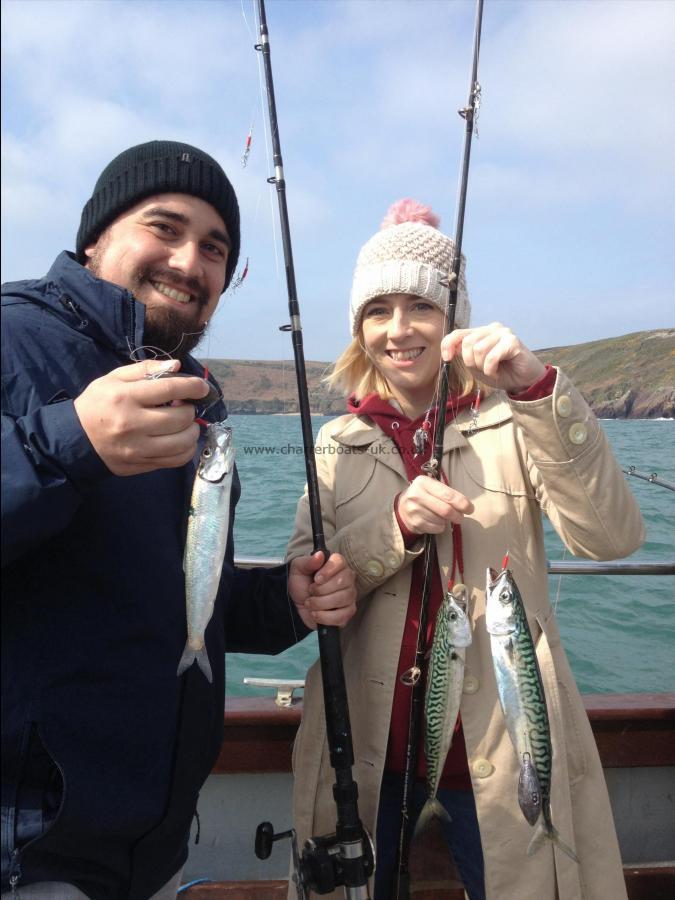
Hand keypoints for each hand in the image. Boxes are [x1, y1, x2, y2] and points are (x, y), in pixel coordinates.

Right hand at [73, 359, 209, 475]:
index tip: (202, 387)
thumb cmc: (97, 405)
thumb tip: (177, 366)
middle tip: (184, 407)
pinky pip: (176, 460)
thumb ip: (145, 369)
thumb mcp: (113, 379)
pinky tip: (181, 440)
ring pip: (183, 442)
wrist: (75, 440)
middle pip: (180, 418)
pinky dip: (187, 450)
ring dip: (192, 431)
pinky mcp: (142, 464)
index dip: (193, 387)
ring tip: (185, 424)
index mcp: (125, 397)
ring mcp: (138, 448)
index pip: (169, 389)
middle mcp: (132, 424)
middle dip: (190, 410)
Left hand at [288, 551, 357, 629]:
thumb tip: (319, 555)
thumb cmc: (301, 583)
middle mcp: (347, 579)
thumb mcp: (298, 569)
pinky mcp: (347, 613)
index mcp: (336, 565)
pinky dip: (324, 617)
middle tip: (311, 591)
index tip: (316, 579)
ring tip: (310, 603)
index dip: (327, 571)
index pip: (340, 562)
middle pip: (343, 581)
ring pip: (342, 599)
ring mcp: (349, 597)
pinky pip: (342, 616)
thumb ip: (307, 562)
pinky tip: (315, 613)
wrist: (296, 604)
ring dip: (320, 603)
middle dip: (322, 589)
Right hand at [398, 476, 473, 534]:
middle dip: (458, 515)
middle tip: (461, 517)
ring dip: (448, 521)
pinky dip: (441, 527)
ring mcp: (414, 510)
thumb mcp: (431, 487)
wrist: (401, 507)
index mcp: (423, 482)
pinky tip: (436, 521)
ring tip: (444, 517)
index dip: (462, 503)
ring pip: (442, 520)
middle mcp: (416, 495)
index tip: (470, 508)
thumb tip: (466, 505)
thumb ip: (447, 493)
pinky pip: (437, 528)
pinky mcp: (415, 523)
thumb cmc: (423, 495)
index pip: (448, 494)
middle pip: (446, 510)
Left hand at [441, 323, 546, 393]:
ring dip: (482, 367)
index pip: (458, 333)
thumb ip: (464, 355)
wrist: (523, 381)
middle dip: (470, 361)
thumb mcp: (476, 366)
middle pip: (467, 342)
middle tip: (481, 370)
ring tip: (491, 371)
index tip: (446, 358)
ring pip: (478, 349)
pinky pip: (491, 357)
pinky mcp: (512, 341)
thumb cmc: (500, 373)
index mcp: (481, 333)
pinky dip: (490, 369)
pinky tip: (497, 372)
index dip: (447, 344)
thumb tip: (451, 348)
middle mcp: (491, 329)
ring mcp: (503, 333)